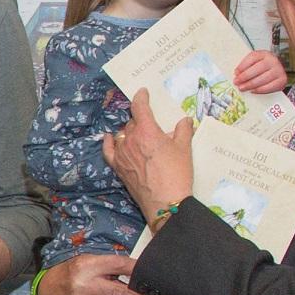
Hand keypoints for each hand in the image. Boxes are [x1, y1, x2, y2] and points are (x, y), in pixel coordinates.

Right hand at [33, 254, 158, 294]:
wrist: (48, 293)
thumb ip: (110, 263)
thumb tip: (139, 269)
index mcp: (88, 266)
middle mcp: (86, 286)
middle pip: (121, 293)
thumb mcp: (89, 260)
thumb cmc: (73, 272)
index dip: (137, 269)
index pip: (118, 265)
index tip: (153, 274)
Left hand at [103, 89, 195, 220]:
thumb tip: (185, 120)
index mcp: (147, 131)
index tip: (143, 92)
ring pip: (122, 135)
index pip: (140, 107)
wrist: (165, 202)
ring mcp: (121, 154)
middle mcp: (130, 139)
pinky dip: (109, 143)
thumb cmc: (177, 174)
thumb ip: (183, 130)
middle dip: (141, 120)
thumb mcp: (185, 149)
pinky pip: (108, 151)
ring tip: (140, 136)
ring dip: (130, 132)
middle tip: (152, 126)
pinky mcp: (118, 167)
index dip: (141, 97)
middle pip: (132, 122)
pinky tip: (110, 138)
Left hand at [233, 49, 288, 95]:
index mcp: (264, 54)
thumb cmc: (262, 67)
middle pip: (259, 68)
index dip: (243, 65)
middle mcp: (273, 60)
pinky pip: (270, 87)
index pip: (253, 57)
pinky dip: (260, 90)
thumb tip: (237, 74)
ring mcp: (279, 70)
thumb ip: (246, 66)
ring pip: (264, 78)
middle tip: (237, 82)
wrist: (276, 72)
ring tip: (242, 88)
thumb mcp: (254, 63)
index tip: (236, 72)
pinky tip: (253, 90)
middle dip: (246, 76)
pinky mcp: (282, 80)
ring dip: (251, 84)